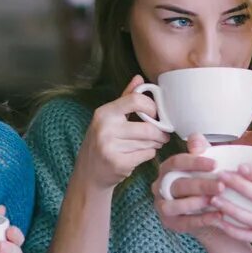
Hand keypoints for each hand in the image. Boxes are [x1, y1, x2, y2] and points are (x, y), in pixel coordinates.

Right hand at [74, 75, 170, 190]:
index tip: (156, 115)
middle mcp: (105, 128)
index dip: (152, 107)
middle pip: (148, 127)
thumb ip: (126, 98)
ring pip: (149, 142)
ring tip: (150, 144)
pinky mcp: (118, 164)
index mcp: (104, 113)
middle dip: (160, 133)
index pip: (136, 100)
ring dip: (155, 144)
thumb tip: (139, 78)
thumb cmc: (102, 142)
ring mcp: (110, 147)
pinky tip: (140, 155)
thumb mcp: (109, 118)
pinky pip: (147, 154)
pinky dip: (149, 154)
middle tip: (162, 135)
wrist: (89, 174)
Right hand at [152, 134, 223, 237]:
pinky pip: (183, 223)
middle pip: (177, 184)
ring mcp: (163, 206)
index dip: (195, 162)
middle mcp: (161, 187)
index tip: (215, 164)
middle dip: (200, 185)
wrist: (207, 211)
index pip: (177, 162)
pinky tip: (218, 216)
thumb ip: (201, 150)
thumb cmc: (204, 183)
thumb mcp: (205, 166)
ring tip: (214, 201)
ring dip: (194, 203)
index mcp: (168, 169)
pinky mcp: (170, 223)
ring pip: (173, 206)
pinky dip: (201, 220)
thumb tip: (196, 138)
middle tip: (221, 185)